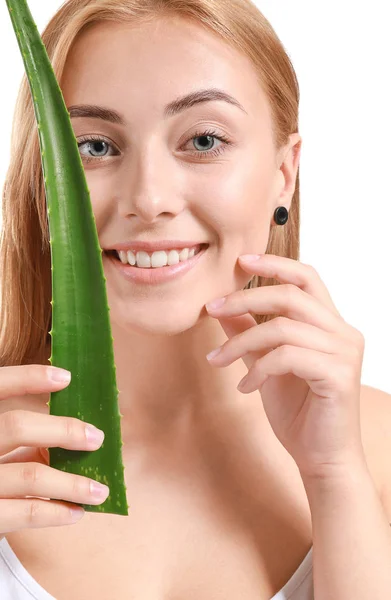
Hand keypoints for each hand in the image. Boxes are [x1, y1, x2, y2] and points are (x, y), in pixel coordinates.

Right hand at [0, 364, 109, 539]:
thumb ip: (21, 436)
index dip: (28, 378)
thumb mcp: (0, 447)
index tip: (66, 377)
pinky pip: (26, 512)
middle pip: (17, 426)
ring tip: (100, 490)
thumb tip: (76, 428)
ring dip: (73, 483)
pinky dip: (57, 512)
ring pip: (31, 474)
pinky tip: (76, 512)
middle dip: (63, 430)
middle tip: (97, 438)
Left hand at [205, 254, 366, 479]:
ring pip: (283, 327)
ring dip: (242, 342)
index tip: (240, 261)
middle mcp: (343, 332)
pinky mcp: (339, 375)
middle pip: (291, 295)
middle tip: (211, 308)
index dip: (275, 264)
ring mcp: (345, 352)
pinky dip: (259, 368)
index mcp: (330, 325)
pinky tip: (245, 386)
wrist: (321, 459)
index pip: (307, 278)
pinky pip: (287, 356)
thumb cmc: (299, 412)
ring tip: (220, 360)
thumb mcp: (266, 365)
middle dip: (245, 298)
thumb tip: (221, 308)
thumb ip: (249, 334)